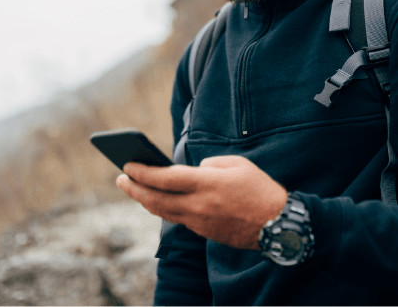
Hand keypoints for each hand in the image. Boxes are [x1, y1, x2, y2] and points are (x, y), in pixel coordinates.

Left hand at [116, 155, 287, 249]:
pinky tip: (159, 201)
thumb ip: (210, 164)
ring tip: (133, 189)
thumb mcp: (237, 164)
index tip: (127, 165)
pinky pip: (178, 219)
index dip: (142, 172)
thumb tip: (193, 170)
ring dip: (145, 200)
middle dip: (134, 189)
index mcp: (206, 183)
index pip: (164, 178)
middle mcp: (198, 205)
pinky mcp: (204, 232)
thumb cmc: (259, 189)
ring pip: (163, 212)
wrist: (278, 224)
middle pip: (156, 199)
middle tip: (120, 179)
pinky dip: (164, 209)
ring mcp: (200, 222)